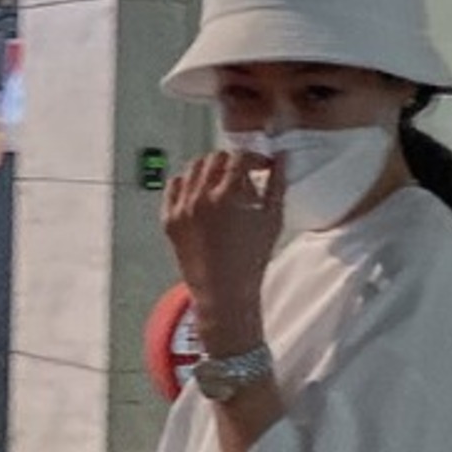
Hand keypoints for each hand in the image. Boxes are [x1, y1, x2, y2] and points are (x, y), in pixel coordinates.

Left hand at [162, 151, 285, 351]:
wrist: (224, 294)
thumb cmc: (251, 262)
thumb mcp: (272, 221)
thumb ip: (277, 185)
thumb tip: (281, 160)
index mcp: (226, 197)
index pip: (239, 157)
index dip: (254, 158)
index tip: (261, 165)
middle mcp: (199, 199)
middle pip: (214, 158)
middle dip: (233, 163)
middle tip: (244, 176)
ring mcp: (181, 209)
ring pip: (192, 169)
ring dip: (210, 169)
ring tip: (223, 185)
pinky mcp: (169, 220)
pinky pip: (174, 187)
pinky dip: (188, 183)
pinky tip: (202, 193)